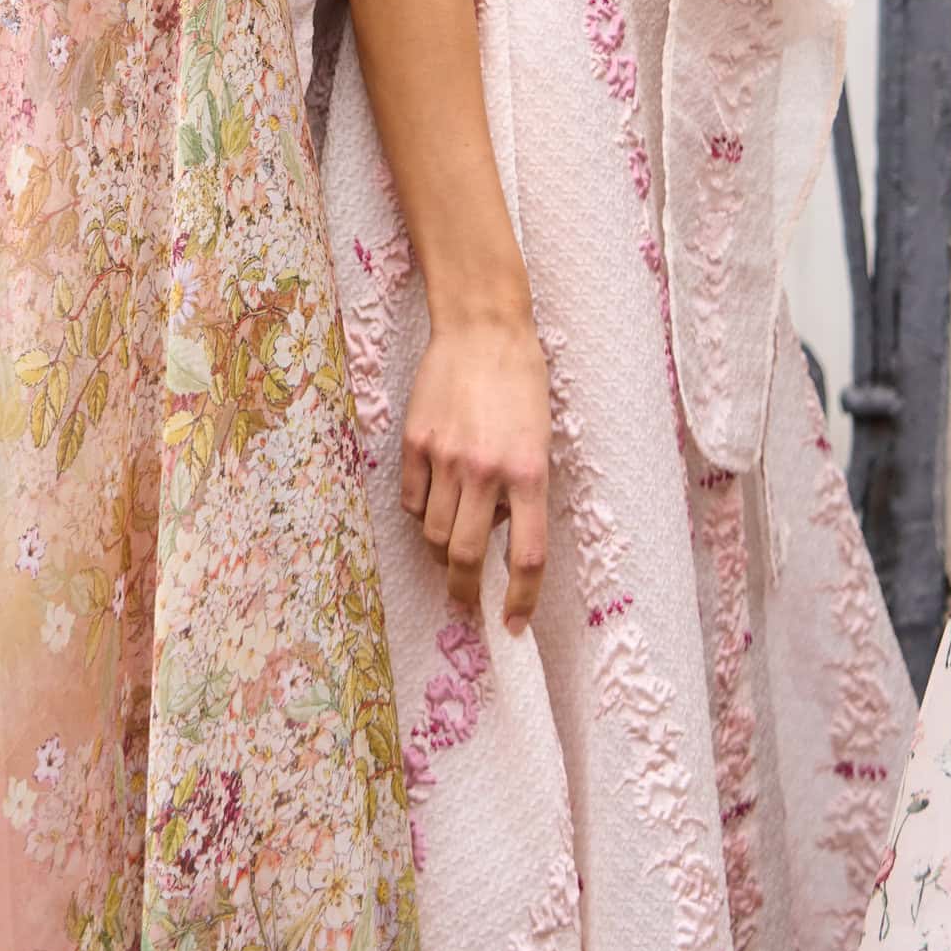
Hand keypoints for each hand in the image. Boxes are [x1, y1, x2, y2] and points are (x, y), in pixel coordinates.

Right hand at [400, 309, 549, 633]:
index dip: (521, 600)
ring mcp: (445, 456)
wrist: (482, 326)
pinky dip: (419, 512)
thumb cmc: (521, 380)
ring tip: (448, 546)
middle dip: (464, 590)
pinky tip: (431, 500)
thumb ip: (521, 490)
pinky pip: (410, 499)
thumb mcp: (540, 440)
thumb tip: (496, 533)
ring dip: (439, 551)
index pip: (527, 557)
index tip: (513, 624)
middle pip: (465, 556)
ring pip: (432, 533)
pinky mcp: (415, 441)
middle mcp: (485, 470)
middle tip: (465, 599)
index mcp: (529, 471)